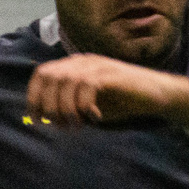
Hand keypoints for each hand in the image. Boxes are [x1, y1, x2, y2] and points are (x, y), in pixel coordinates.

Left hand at [26, 53, 187, 127]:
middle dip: (50, 105)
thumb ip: (67, 107)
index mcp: (74, 66)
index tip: (37, 120)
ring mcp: (98, 65)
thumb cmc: (120, 102)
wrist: (154, 96)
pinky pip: (87, 86)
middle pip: (51, 77)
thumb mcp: (87, 105)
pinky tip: (94, 117)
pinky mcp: (111, 74)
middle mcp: (83, 61)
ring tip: (77, 126)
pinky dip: (85, 106)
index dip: (34, 96)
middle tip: (61, 126)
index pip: (42, 73)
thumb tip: (46, 120)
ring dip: (67, 108)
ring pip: (67, 82)